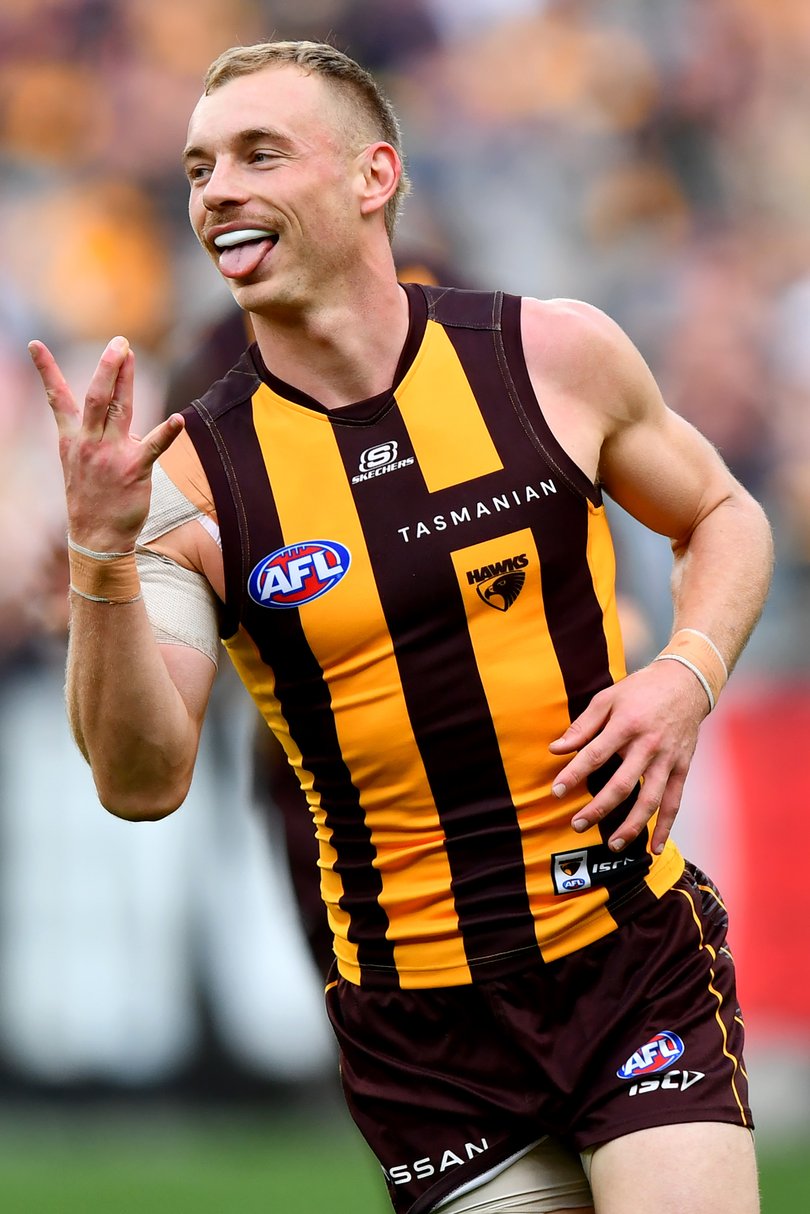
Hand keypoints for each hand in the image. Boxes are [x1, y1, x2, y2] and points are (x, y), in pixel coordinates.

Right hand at [28, 336, 184, 550]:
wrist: (96, 537)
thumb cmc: (92, 498)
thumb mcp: (79, 463)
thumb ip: (97, 437)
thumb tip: (126, 422)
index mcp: (72, 439)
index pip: (57, 398)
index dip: (46, 370)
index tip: (35, 343)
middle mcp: (89, 442)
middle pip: (96, 395)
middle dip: (107, 366)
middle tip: (118, 342)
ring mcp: (111, 455)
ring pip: (120, 408)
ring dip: (126, 379)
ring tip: (130, 354)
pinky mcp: (134, 469)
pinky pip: (154, 446)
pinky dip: (168, 432)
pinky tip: (179, 420)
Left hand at [548, 660, 709, 855]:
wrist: (686, 683)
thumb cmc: (640, 690)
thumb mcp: (607, 698)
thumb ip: (582, 726)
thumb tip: (555, 749)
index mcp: (626, 725)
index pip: (594, 755)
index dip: (573, 775)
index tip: (556, 792)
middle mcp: (648, 745)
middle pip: (622, 784)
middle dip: (598, 808)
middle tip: (577, 824)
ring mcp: (668, 759)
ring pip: (650, 800)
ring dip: (632, 825)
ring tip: (613, 844)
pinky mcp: (681, 768)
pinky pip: (674, 802)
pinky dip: (666, 826)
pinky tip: (654, 847)